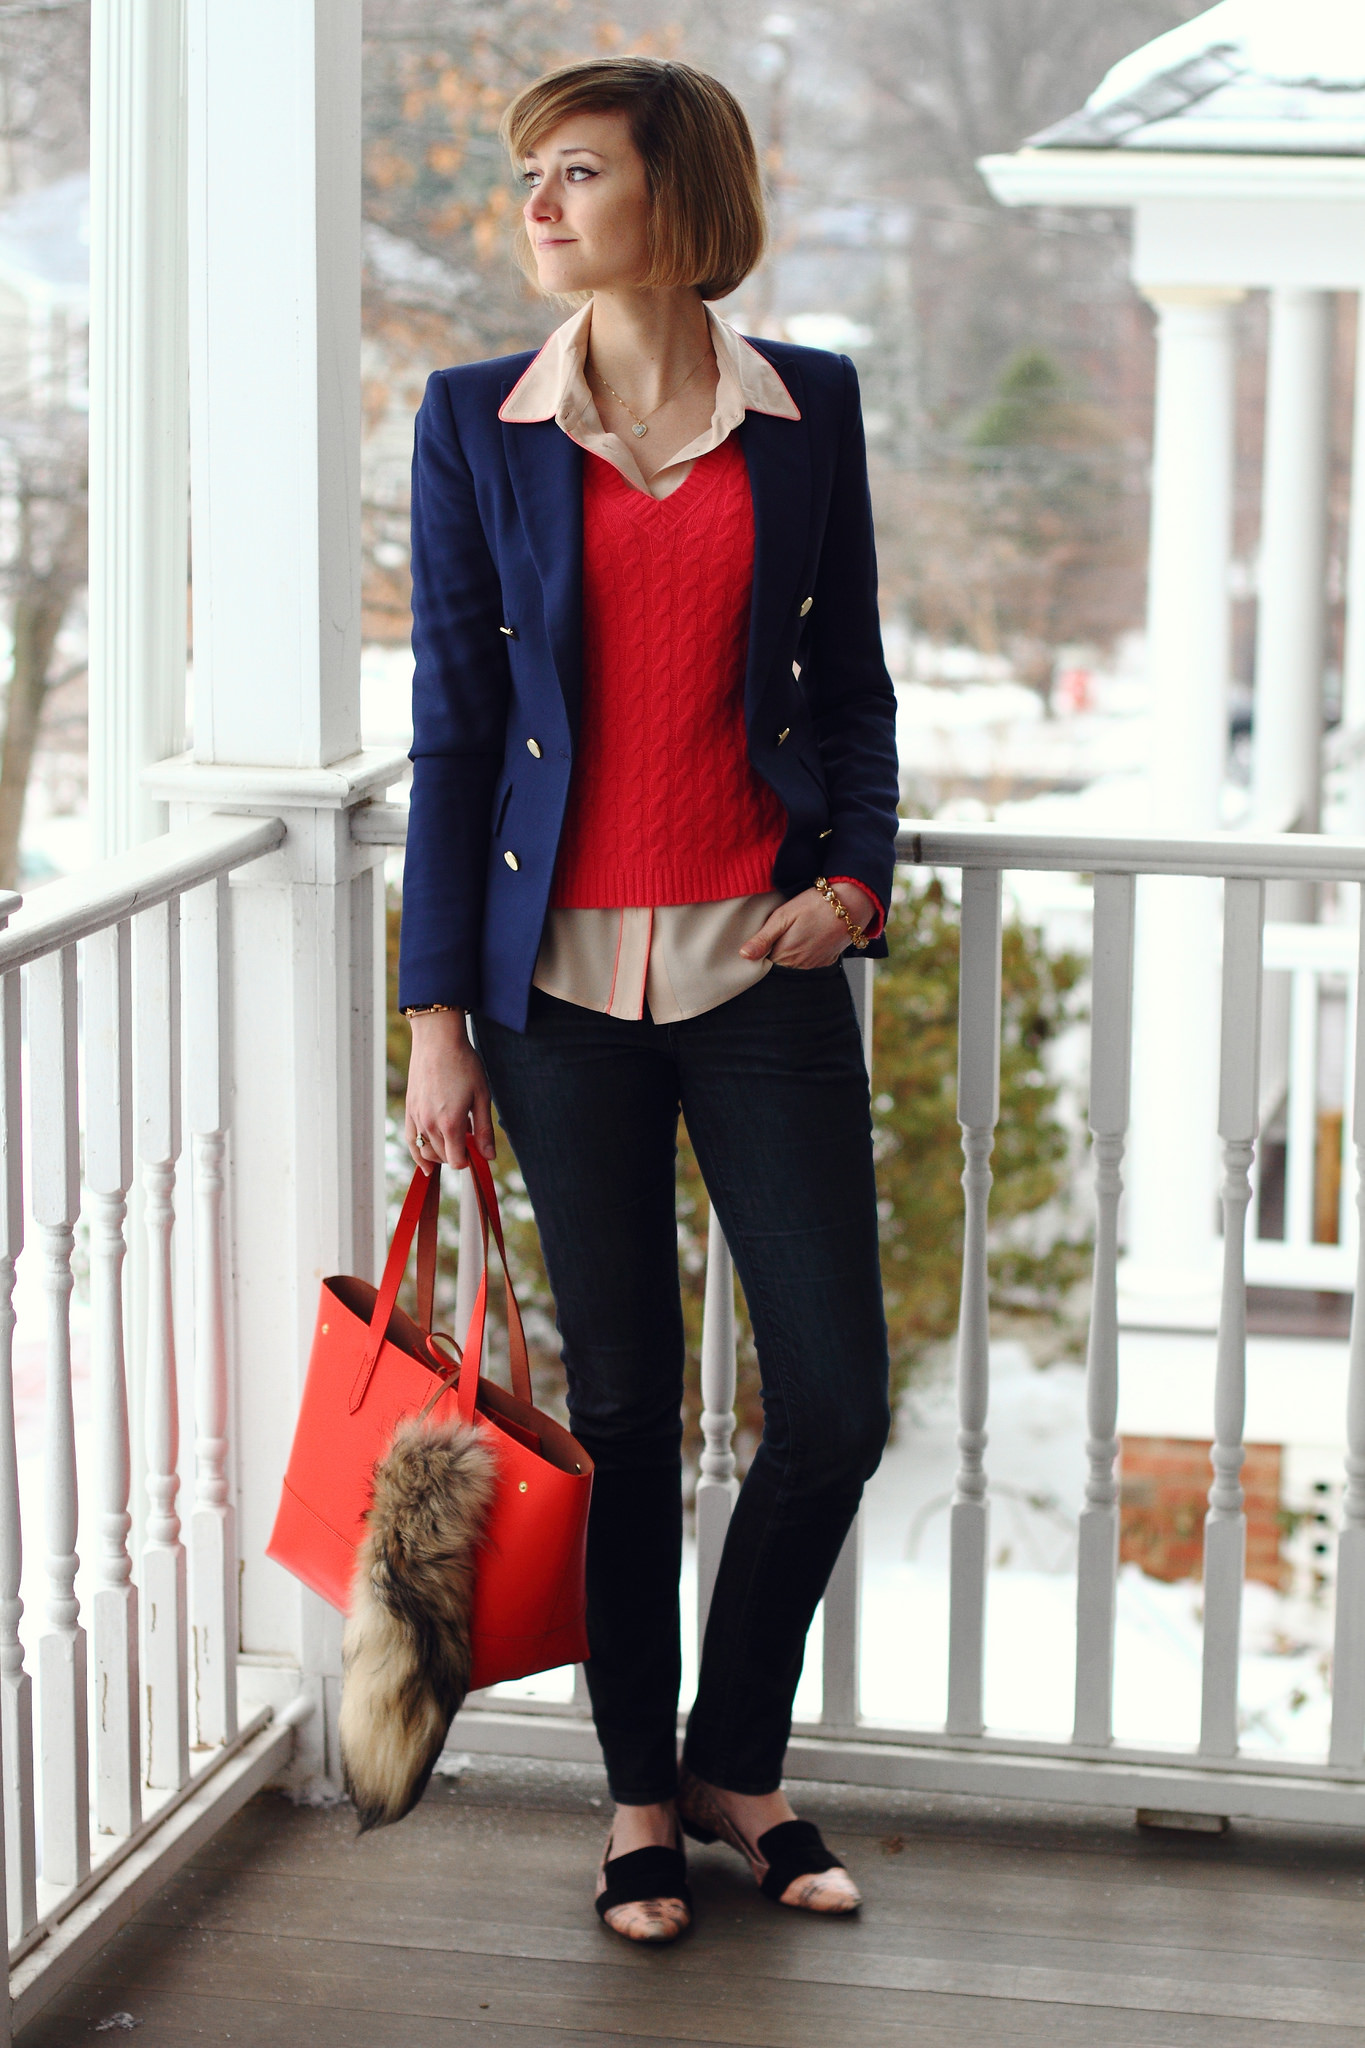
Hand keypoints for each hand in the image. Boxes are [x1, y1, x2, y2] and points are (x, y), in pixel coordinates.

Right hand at [405, 1010, 495, 1173]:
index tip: (477, 1151)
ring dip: (441, 1153)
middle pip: (443, 1157)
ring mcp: (416, 1118)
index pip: (456, 1162)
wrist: (437, 1041)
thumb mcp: (481, 1096)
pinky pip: (411, 1141)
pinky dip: (418, 1155)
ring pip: (426, 1151)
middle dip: (457, 1155)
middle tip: (470, 1139)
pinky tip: (426, 1167)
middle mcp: (429, 1124)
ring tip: (454, 1143)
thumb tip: (489, 1157)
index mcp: (450, 1123)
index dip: (469, 1161)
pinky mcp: (410, 1110)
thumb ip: (484, 1130)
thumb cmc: (463, 1065)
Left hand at [739, 882, 876, 968]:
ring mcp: (815, 964)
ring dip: (794, 948)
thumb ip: (763, 938)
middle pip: (779, 960)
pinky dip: (809, 950)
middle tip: (787, 926)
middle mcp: (799, 964)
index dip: (764, 945)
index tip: (769, 932)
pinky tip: (813, 934)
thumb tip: (743, 956)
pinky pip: (811, 960)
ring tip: (801, 928)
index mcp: (785, 954)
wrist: (851, 904)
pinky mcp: (827, 961)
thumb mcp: (783, 916)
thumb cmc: (815, 905)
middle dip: (778, 947)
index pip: (764, 958)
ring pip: (795, 961)